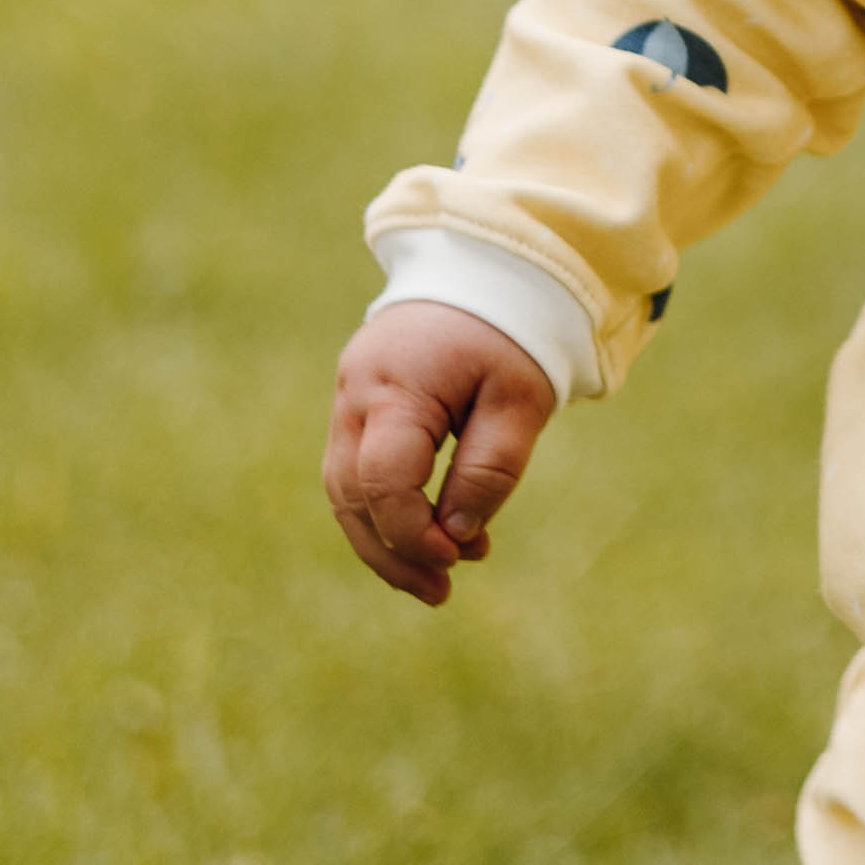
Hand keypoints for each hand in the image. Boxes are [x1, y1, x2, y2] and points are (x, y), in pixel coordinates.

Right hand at [326, 305, 557, 607]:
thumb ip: (490, 468)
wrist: (487, 271)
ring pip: (344, 489)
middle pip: (350, 495)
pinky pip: (355, 470)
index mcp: (394, 386)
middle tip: (442, 592)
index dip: (413, 533)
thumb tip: (456, 534)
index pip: (383, 481)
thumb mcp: (520, 399)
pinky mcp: (356, 404)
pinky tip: (425, 537)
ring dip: (383, 540)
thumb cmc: (510, 335)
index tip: (460, 557)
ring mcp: (347, 398)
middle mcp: (355, 393)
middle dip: (392, 552)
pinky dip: (383, 510)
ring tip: (436, 578)